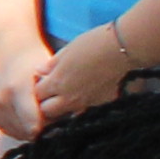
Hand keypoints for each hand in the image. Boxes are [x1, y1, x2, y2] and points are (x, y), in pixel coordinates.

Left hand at [20, 23, 146, 127]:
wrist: (122, 49)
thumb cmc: (93, 44)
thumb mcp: (67, 50)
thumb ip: (51, 65)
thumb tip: (39, 72)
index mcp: (57, 83)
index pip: (37, 95)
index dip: (38, 90)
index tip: (42, 83)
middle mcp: (69, 98)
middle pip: (47, 111)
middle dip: (46, 104)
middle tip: (51, 94)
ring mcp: (86, 104)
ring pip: (66, 114)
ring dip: (64, 108)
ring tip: (69, 95)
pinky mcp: (102, 105)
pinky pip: (87, 111)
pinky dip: (83, 106)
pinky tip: (87, 94)